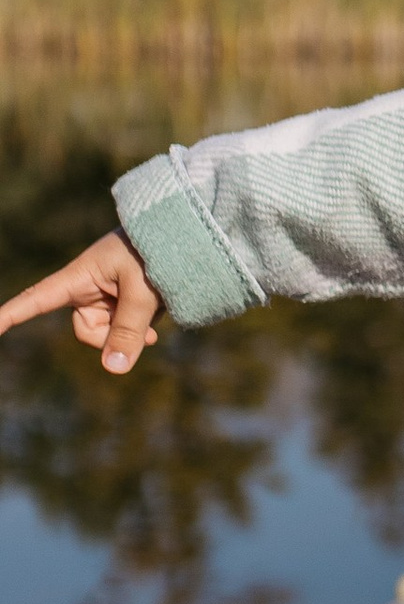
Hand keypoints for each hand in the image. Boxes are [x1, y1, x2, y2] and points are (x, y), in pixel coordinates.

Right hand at [0, 231, 164, 375]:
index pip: (35, 300)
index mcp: (79, 277)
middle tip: (150, 329)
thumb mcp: (144, 291)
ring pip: (111, 332)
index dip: (9, 315)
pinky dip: (145, 324)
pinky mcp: (124, 300)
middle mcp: (88, 288)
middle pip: (87, 330)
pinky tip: (163, 309)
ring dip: (136, 327)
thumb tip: (113, 370)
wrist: (186, 233)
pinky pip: (129, 326)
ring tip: (159, 299)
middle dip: (114, 336)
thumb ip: (129, 330)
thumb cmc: (159, 250)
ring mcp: (106, 294)